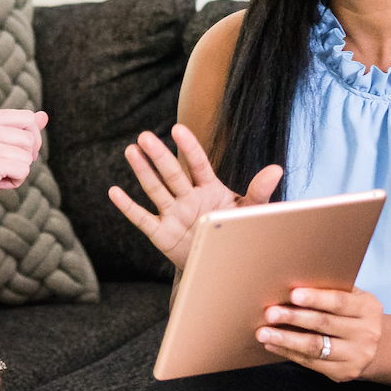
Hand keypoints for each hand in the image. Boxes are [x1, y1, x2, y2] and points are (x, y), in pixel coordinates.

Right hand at [0, 110, 45, 225]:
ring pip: (28, 154)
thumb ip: (16, 130)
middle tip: (7, 168)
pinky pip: (23, 170)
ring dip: (18, 170)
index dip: (30, 139)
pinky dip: (15, 181)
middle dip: (26, 156)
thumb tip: (44, 116)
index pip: (26, 117)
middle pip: (30, 136)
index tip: (16, 154)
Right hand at [107, 124, 281, 268]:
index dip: (189, 148)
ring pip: (155, 189)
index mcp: (210, 188)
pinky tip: (114, 191)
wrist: (223, 262)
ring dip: (142, 171)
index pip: (198, 164)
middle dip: (158, 156)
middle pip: (172, 174)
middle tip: (144, 136)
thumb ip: (259, 191)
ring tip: (130, 151)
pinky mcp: (161, 234)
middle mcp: (188, 197)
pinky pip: (142, 218)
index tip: (177, 129)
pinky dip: (128, 206)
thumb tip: (277, 169)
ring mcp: (173, 214)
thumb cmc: (235, 229)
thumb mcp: (249, 211)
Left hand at [258, 286, 383, 380]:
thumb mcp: (353, 299)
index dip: (315, 298)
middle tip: (270, 313)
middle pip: (324, 324)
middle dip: (294, 318)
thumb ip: (332, 291)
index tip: (293, 294)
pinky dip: (289, 353)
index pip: (339, 302)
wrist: (378, 348)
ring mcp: (357, 355)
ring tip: (264, 333)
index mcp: (368, 308)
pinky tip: (272, 344)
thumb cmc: (354, 316)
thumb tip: (293, 281)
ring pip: (315, 346)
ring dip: (286, 339)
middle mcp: (366, 333)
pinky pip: (312, 362)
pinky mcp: (345, 372)